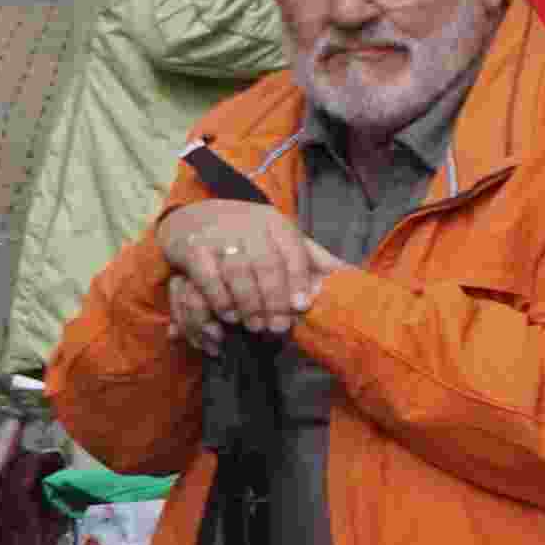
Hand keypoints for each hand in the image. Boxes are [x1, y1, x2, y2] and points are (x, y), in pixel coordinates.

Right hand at [157, 204, 330, 336]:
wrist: (196, 216)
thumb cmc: (248, 237)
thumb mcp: (281, 241)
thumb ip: (312, 258)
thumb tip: (352, 277)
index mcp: (275, 224)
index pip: (293, 252)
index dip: (299, 281)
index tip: (303, 307)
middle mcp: (248, 224)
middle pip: (266, 264)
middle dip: (274, 299)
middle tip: (277, 328)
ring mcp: (218, 234)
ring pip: (238, 271)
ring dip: (248, 303)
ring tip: (254, 325)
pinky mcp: (193, 247)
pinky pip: (208, 276)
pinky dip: (220, 299)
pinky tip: (229, 315)